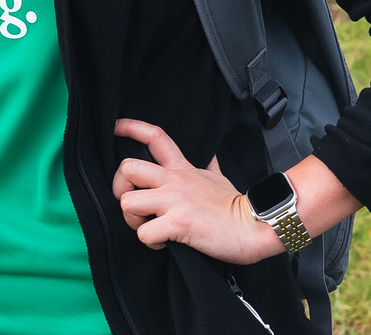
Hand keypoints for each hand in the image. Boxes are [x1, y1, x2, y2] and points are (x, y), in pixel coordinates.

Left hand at [110, 119, 281, 264]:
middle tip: (131, 203)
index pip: (154, 137)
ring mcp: (175, 201)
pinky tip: (163, 242)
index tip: (115, 128)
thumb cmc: (236, 206)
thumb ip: (209, 165)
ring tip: (147, 226)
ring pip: (127, 203)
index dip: (130, 128)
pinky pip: (144, 233)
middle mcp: (174, 180)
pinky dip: (149, 241)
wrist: (255, 226)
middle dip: (119, 188)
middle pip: (127, 168)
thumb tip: (211, 155)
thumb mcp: (219, 177)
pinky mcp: (178, 223)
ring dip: (131, 220)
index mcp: (182, 169)